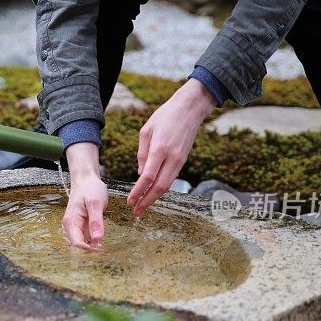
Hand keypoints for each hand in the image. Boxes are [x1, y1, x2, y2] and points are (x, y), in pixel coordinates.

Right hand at [61, 142, 106, 248]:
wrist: (86, 179)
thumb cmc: (90, 188)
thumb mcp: (95, 203)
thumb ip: (96, 221)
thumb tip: (97, 240)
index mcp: (71, 222)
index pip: (78, 244)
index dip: (90, 251)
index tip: (104, 253)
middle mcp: (70, 227)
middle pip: (78, 247)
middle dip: (91, 253)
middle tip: (108, 256)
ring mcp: (75, 227)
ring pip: (82, 245)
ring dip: (93, 250)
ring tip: (108, 254)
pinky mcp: (81, 227)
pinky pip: (86, 239)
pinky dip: (94, 244)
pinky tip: (104, 246)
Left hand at [127, 78, 215, 215]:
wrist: (190, 108)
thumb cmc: (165, 116)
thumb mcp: (146, 130)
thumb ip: (142, 154)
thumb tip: (140, 174)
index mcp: (159, 149)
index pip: (147, 177)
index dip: (138, 192)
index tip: (130, 202)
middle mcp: (171, 157)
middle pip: (159, 187)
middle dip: (147, 201)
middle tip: (136, 212)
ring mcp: (180, 160)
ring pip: (167, 185)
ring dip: (155, 198)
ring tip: (143, 206)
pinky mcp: (183, 160)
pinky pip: (172, 178)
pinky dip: (162, 188)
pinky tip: (153, 193)